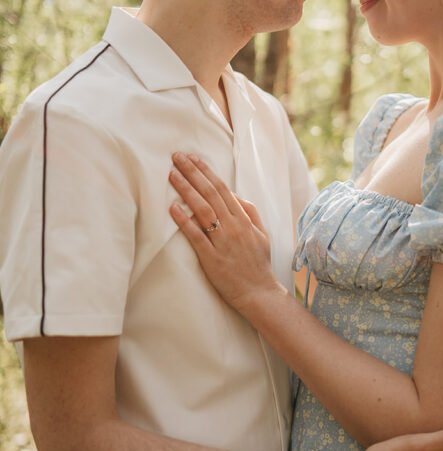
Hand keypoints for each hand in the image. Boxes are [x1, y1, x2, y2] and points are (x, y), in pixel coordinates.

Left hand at [169, 153, 280, 311]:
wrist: (259, 293)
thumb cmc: (258, 264)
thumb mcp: (261, 234)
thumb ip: (250, 212)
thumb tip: (234, 195)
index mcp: (244, 220)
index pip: (223, 189)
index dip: (207, 172)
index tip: (193, 158)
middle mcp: (234, 227)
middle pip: (211, 193)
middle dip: (193, 173)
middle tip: (177, 157)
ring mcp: (223, 242)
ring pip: (203, 210)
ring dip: (186, 190)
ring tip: (172, 175)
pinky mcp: (212, 259)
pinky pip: (196, 236)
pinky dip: (184, 221)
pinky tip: (172, 208)